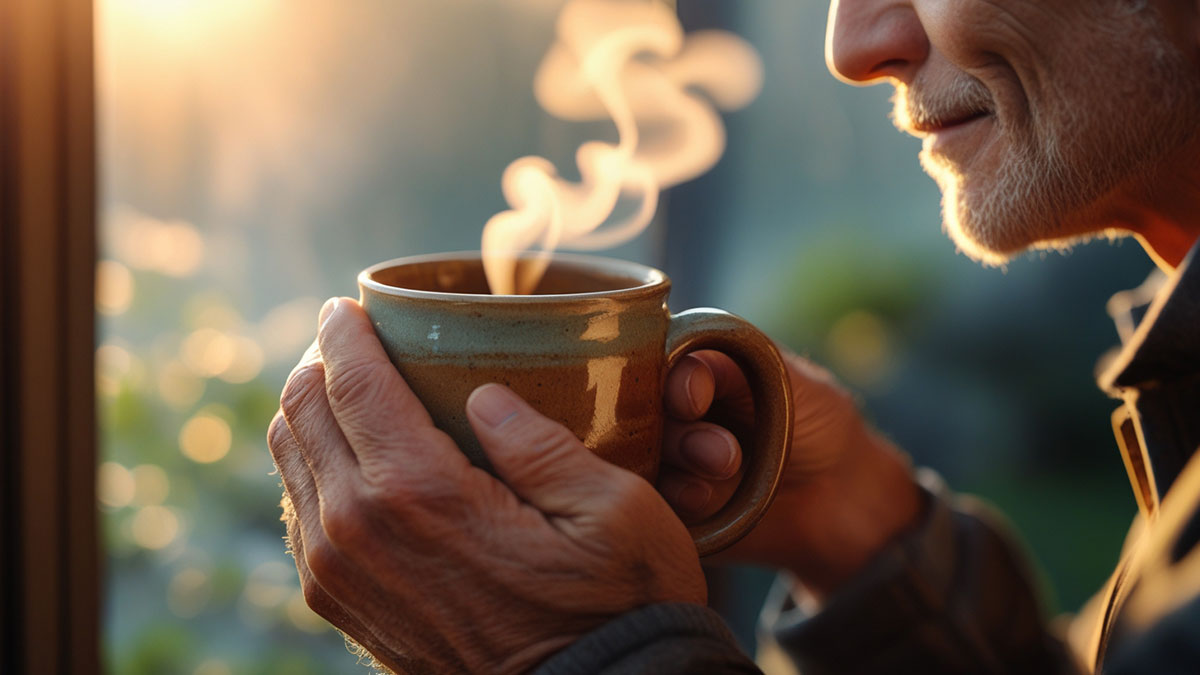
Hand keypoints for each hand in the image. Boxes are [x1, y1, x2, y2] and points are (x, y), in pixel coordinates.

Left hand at [268, 297, 705, 673]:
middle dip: (321, 362)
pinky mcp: (340, 605)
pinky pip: (299, 512)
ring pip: (289, 458)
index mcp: (421, 494)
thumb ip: (543, 443)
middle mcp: (358, 530)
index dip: (344, 331)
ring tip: (349, 389)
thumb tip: (483, 395)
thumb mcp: (614, 512)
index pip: (352, 384)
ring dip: (310, 412)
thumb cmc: (614, 607)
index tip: (349, 304)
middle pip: (303, 412)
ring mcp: (338, 573)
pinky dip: (311, 467)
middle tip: (354, 341)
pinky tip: (350, 457)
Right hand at [658, 349, 922, 598]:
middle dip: (679, 434)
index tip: (692, 402)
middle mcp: (668, 413)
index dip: (668, 383)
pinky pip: (652, 504)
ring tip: (726, 472)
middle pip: (640, 417)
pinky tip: (705, 501)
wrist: (843, 494)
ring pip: (641, 461)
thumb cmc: (816, 421)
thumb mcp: (786, 378)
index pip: (654, 367)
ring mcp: (666, 461)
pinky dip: (674, 502)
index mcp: (690, 369)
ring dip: (678, 468)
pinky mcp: (670, 507)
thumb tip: (682, 373)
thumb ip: (731, 365)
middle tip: (724, 455)